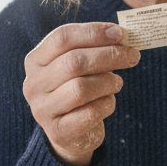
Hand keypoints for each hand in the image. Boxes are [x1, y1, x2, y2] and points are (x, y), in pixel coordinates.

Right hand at [22, 22, 139, 165]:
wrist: (68, 133)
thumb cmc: (76, 89)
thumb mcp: (80, 66)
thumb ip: (94, 49)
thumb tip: (121, 35)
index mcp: (35, 60)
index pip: (62, 38)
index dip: (93, 32)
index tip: (120, 33)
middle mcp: (33, 84)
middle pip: (74, 62)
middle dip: (109, 55)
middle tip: (133, 55)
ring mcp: (42, 109)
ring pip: (81, 88)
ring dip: (108, 82)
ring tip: (117, 82)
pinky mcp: (58, 131)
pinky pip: (90, 113)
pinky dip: (107, 104)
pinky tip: (108, 102)